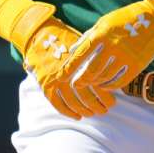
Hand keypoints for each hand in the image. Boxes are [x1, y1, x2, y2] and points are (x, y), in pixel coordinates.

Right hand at [18, 5, 113, 119]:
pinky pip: (57, 103)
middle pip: (86, 96)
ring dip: (84, 111)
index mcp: (81, 63)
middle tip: (104, 110)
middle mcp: (69, 72)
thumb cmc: (65, 39)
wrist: (40, 36)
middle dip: (97, 106)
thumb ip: (95, 59)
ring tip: (92, 113)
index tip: (112, 101)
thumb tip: (111, 74)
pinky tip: (77, 116)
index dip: (105, 96)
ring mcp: (56, 79)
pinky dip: (68, 112)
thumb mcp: (83, 45)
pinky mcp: (45, 84)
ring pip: (73, 102)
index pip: (96, 84)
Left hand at [57, 0, 153, 90]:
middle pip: (91, 70)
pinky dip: (111, 85)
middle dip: (81, 80)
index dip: (69, 68)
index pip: (80, 54)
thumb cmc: (125, 19)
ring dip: (96, 82)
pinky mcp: (137, 64)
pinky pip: (120, 81)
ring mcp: (125, 56)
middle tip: (76, 85)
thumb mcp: (104, 22)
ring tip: (92, 83)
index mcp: (101, 34)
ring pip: (105, 77)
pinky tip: (106, 85)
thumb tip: (72, 50)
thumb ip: (88, 36)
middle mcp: (112, 46)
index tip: (61, 76)